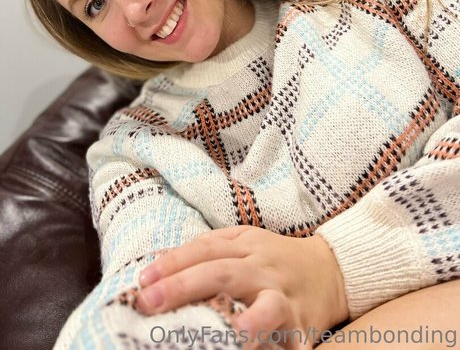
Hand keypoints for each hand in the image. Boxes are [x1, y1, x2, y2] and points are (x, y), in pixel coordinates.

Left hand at [136, 226, 348, 348]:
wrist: (330, 270)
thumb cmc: (275, 257)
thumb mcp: (245, 241)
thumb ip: (210, 247)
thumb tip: (163, 262)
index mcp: (248, 245)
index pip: (205, 249)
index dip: (173, 263)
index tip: (143, 280)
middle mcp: (265, 268)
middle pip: (223, 272)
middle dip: (184, 286)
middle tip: (149, 302)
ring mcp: (286, 298)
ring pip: (268, 305)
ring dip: (250, 319)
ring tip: (230, 332)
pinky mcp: (303, 326)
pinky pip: (292, 340)